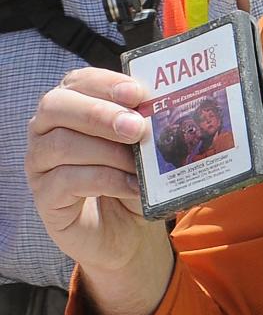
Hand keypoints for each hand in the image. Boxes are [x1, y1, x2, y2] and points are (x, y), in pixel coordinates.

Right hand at [26, 68, 172, 314]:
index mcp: (73, 106)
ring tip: (138, 165)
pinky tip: (131, 186)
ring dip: (107, 151)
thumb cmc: (134, 182)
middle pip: (56, 106)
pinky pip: (67, 181)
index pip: (79, 81)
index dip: (106, 83)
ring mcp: (40, 164)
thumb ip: (151, 130)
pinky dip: (105, 181)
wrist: (128, 233)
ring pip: (62, 144)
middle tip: (136, 126)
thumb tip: (170, 112)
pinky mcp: (45, 197)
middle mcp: (47, 130)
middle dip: (99, 113)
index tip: (138, 93)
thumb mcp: (146, 153)